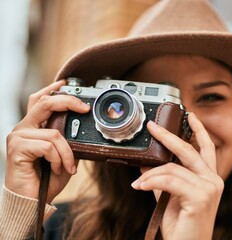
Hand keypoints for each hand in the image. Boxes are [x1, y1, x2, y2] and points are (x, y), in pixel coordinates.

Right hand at [5, 80, 89, 202]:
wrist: (32, 201)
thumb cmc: (46, 179)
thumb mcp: (64, 156)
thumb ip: (69, 140)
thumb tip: (83, 128)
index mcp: (33, 128)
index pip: (40, 100)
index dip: (53, 89)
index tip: (67, 83)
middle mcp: (23, 129)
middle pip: (45, 103)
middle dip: (68, 101)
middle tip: (85, 108)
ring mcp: (18, 137)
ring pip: (54, 133)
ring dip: (67, 152)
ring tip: (67, 167)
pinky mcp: (17, 148)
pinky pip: (48, 146)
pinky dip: (59, 158)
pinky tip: (58, 169)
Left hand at [132, 113, 223, 239]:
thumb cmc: (182, 226)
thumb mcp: (170, 198)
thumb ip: (162, 180)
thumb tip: (147, 163)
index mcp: (209, 179)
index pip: (206, 149)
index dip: (199, 131)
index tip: (190, 115)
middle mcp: (213, 180)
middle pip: (189, 150)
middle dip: (169, 136)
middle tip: (152, 127)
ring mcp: (209, 188)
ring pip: (172, 169)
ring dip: (150, 175)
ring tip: (139, 183)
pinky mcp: (200, 197)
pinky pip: (169, 181)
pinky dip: (151, 182)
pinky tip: (140, 186)